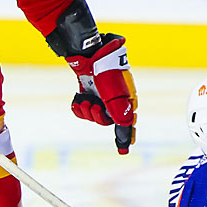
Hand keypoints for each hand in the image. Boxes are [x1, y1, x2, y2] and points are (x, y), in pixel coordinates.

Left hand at [66, 33, 136, 153]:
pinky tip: (78, 100)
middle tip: (94, 107)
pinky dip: (79, 107)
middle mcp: (114, 100)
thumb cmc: (106, 74)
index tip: (124, 149)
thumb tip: (125, 126)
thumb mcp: (115, 96)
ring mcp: (100, 96)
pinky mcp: (88, 93)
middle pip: (107, 121)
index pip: (128, 122)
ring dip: (86, 111)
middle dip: (98, 117)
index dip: (126, 136)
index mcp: (126, 100)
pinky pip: (82, 110)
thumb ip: (120, 113)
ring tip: (85, 101)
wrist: (89, 56)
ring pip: (93, 116)